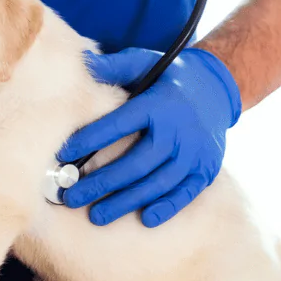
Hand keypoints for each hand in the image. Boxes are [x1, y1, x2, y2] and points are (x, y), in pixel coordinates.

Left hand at [57, 47, 241, 226]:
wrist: (216, 88)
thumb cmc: (168, 76)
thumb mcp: (144, 61)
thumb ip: (115, 66)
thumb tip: (84, 63)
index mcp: (159, 103)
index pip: (120, 124)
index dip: (90, 139)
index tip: (63, 155)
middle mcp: (179, 130)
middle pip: (137, 163)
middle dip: (101, 183)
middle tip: (71, 196)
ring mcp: (195, 152)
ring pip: (158, 183)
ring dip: (126, 202)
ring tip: (96, 216)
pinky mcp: (206, 168)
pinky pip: (186, 193)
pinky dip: (167, 207)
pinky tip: (145, 219)